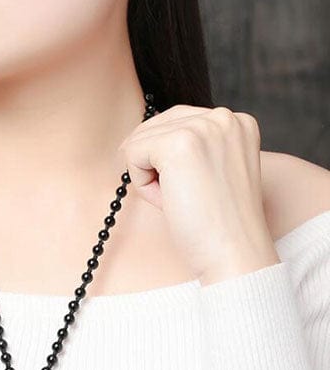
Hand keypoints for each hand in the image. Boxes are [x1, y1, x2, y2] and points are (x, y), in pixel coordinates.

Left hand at [118, 104, 280, 285]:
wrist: (233, 253)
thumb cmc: (218, 225)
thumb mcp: (211, 173)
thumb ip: (189, 149)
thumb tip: (137, 141)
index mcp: (237, 122)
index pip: (177, 121)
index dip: (167, 159)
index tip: (187, 189)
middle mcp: (224, 117)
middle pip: (156, 125)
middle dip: (155, 165)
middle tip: (182, 198)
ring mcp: (202, 127)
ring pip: (141, 141)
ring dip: (149, 176)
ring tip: (179, 200)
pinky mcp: (179, 144)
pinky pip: (132, 154)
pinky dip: (141, 184)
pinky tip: (168, 201)